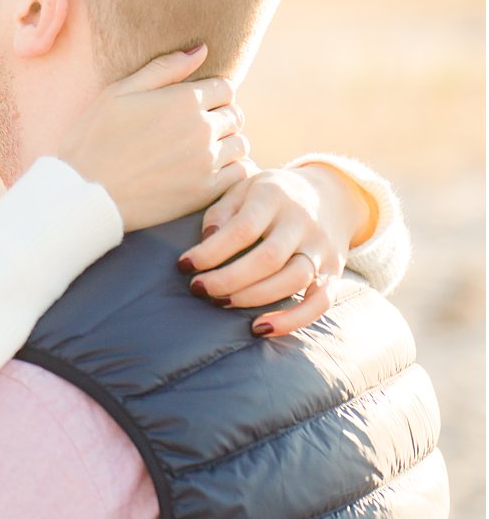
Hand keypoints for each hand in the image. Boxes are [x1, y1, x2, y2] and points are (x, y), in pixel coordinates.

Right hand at [58, 45, 249, 232]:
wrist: (83, 191)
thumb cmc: (94, 138)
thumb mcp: (119, 92)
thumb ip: (164, 68)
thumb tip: (202, 49)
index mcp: (183, 100)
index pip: (225, 87)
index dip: (211, 94)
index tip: (193, 105)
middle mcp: (202, 128)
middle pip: (235, 115)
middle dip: (219, 117)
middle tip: (193, 130)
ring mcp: (206, 161)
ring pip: (240, 144)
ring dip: (225, 144)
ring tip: (199, 151)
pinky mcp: (205, 190)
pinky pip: (240, 174)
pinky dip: (230, 170)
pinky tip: (207, 171)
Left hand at [177, 165, 366, 336]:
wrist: (331, 193)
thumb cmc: (270, 195)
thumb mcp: (242, 189)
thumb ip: (221, 213)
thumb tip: (205, 242)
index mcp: (274, 196)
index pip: (242, 228)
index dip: (211, 251)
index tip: (184, 265)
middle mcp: (302, 222)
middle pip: (268, 258)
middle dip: (228, 279)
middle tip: (199, 289)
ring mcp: (321, 248)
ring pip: (293, 280)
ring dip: (254, 298)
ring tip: (220, 303)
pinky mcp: (335, 271)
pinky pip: (320, 301)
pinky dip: (293, 319)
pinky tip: (261, 329)